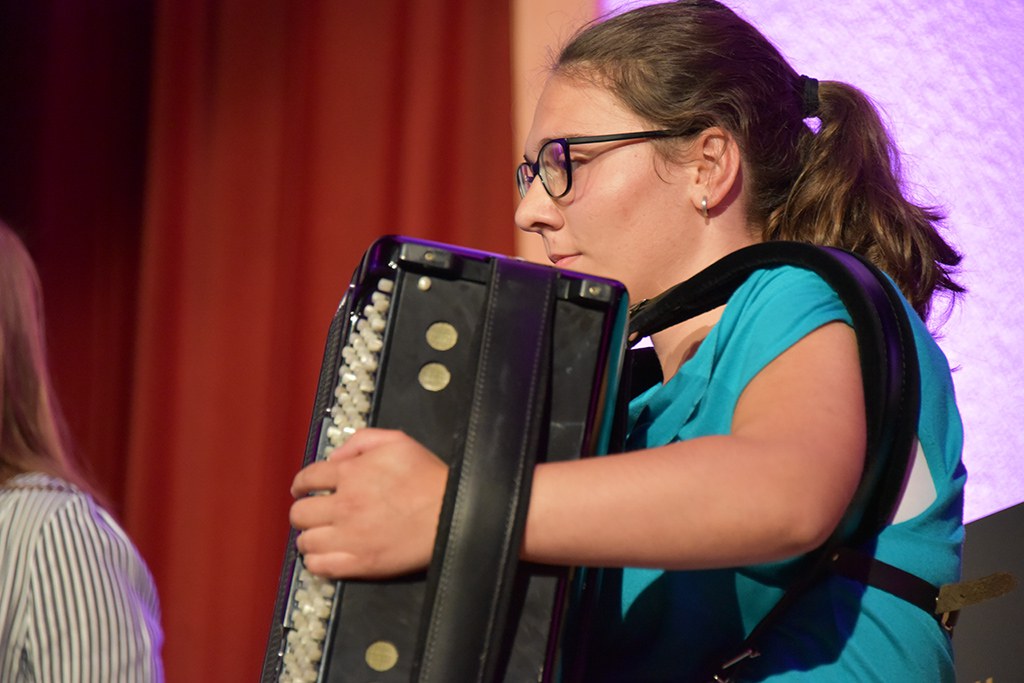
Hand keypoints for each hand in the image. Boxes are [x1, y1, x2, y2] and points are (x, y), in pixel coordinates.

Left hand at [289, 428, 447, 578]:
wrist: (451, 513)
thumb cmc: (428, 478)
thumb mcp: (397, 442)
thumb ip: (361, 441)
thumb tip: (336, 456)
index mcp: (351, 474)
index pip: (308, 479)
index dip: (301, 484)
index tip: (302, 489)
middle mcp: (344, 505)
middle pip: (300, 513)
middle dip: (303, 511)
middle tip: (313, 514)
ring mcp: (350, 537)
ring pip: (306, 542)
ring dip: (309, 538)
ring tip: (318, 536)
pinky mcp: (360, 563)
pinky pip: (320, 567)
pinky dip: (316, 562)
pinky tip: (323, 556)